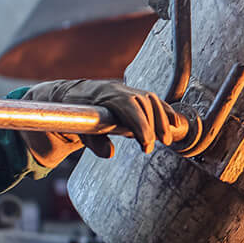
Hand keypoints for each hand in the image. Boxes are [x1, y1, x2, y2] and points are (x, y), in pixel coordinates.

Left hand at [22, 79, 185, 163]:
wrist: (68, 95)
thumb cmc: (71, 112)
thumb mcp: (75, 128)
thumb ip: (92, 141)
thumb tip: (109, 153)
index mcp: (103, 94)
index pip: (128, 106)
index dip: (140, 124)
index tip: (147, 142)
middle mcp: (118, 89)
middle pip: (144, 102)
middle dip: (154, 124)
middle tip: (157, 145)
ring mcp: (127, 89)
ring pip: (151, 100)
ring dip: (163, 119)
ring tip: (167, 139)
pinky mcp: (133, 94)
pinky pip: (153, 100)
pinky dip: (166, 112)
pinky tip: (175, 124)